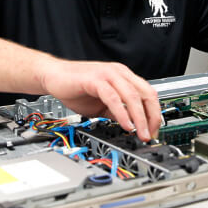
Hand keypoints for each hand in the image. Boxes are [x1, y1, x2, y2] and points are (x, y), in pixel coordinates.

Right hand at [40, 59, 160, 141]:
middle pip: (145, 93)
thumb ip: (117, 112)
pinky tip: (126, 125)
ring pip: (132, 95)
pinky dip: (122, 113)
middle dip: (152, 117)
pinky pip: (114, 98)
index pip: (148, 93)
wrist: (53, 76)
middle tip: (151, 134)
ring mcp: (107, 74)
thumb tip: (132, 125)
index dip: (154, 113)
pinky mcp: (95, 80)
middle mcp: (118, 73)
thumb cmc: (75, 87)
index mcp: (122, 76)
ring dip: (140, 118)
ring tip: (141, 133)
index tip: (154, 130)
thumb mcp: (101, 104)